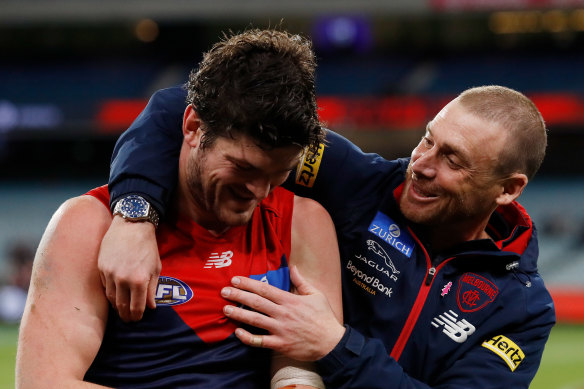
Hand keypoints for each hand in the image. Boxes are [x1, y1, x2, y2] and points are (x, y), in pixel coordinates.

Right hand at [98, 215, 160, 320]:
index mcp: (139, 280)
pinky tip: (115, 296)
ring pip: (111, 298)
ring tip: (121, 310)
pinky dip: (110, 294)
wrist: (131, 226)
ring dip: (116, 307)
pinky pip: (105, 287)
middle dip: (126, 315)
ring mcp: (110, 274)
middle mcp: (123, 279)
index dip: (137, 316)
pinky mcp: (101, 268)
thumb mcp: (156, 268)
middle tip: (128, 320)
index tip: (137, 319)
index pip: (137, 307)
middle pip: (121, 306)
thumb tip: (151, 307)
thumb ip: (152, 289)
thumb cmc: (147, 246)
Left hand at [221, 266, 345, 360]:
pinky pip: (260, 341)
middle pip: (256, 302)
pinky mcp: (280, 344)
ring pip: (255, 320)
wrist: (331, 342)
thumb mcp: (316, 294)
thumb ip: (301, 281)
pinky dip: (247, 337)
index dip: (248, 284)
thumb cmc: (323, 317)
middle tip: (224, 291)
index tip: (235, 280)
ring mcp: (280, 329)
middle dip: (238, 295)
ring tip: (225, 308)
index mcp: (290, 300)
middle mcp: (283, 313)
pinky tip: (237, 332)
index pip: (264, 289)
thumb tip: (293, 268)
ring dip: (238, 314)